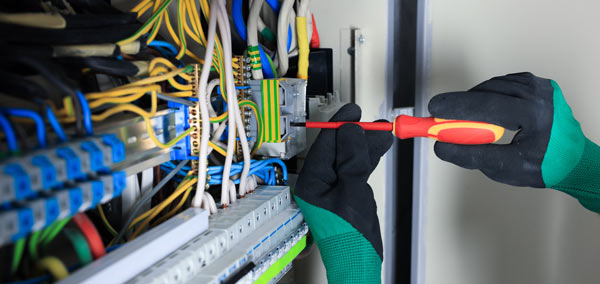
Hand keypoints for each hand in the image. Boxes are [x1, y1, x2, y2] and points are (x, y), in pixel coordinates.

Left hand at [294, 103, 392, 282]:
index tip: (353, 110)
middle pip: (338, 148)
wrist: (360, 261)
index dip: (340, 124)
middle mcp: (320, 182)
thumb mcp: (351, 192)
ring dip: (366, 144)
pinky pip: (357, 167)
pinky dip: (368, 157)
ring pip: (350, 157)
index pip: (325, 144)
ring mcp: (334, 187)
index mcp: (312, 182)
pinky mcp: (347, 191)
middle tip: (373, 121)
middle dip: (357, 133)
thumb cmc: (349, 237)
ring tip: (383, 131)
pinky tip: (379, 147)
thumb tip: (350, 131)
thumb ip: (351, 160)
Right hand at [429, 73, 599, 211]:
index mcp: (534, 114)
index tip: (435, 109)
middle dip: (460, 104)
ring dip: (475, 100)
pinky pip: (504, 84)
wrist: (574, 160)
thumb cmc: (546, 166)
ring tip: (466, 120)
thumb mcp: (505, 168)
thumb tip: (442, 146)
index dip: (456, 106)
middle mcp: (539, 94)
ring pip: (494, 86)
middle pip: (487, 92)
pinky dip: (490, 95)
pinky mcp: (538, 84)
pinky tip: (485, 110)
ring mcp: (540, 86)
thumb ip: (471, 156)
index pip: (487, 105)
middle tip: (440, 115)